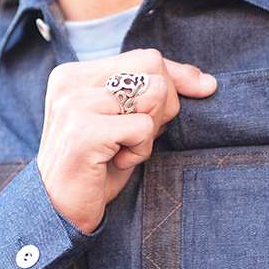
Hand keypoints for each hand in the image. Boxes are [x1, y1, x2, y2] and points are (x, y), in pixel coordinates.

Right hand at [36, 49, 216, 232]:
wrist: (61, 211)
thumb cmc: (95, 169)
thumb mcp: (125, 125)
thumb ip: (152, 99)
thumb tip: (206, 83)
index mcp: (76, 75)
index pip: (144, 57)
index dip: (178, 76)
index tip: (203, 89)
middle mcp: (71, 82)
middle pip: (153, 67)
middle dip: (164, 106)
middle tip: (139, 137)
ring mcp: (75, 104)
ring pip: (153, 93)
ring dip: (149, 131)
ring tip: (123, 150)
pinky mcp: (85, 131)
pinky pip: (144, 127)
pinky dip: (140, 151)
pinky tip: (117, 162)